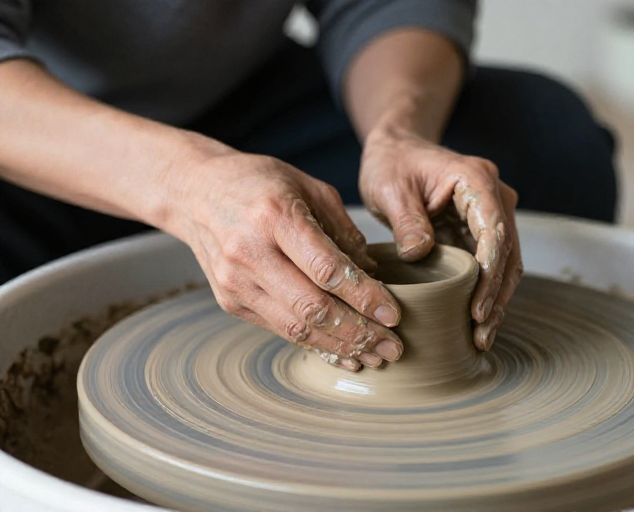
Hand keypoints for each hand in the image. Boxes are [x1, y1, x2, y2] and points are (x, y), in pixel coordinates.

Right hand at [165, 151, 403, 370]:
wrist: (195, 192)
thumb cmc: (259, 183)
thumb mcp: (309, 188)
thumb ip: (343, 231)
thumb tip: (373, 275)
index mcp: (275, 216)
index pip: (326, 269)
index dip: (363, 297)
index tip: (393, 314)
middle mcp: (250, 253)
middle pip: (312, 308)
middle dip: (359, 333)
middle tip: (392, 346)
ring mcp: (236, 282)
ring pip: (296, 328)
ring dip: (340, 347)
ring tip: (374, 356)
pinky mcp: (231, 301)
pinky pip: (280, 330)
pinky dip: (316, 344)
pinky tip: (343, 352)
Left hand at [359, 128, 522, 350]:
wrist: (397, 148)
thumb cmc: (392, 162)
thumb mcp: (391, 187)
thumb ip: (407, 220)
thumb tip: (419, 255)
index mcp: (476, 181)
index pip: (493, 234)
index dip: (489, 276)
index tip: (476, 309)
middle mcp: (494, 197)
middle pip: (508, 254)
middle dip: (497, 298)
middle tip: (481, 335)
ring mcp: (490, 215)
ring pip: (505, 265)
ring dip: (496, 301)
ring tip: (481, 338)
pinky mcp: (478, 231)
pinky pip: (490, 266)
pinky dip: (485, 293)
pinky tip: (476, 322)